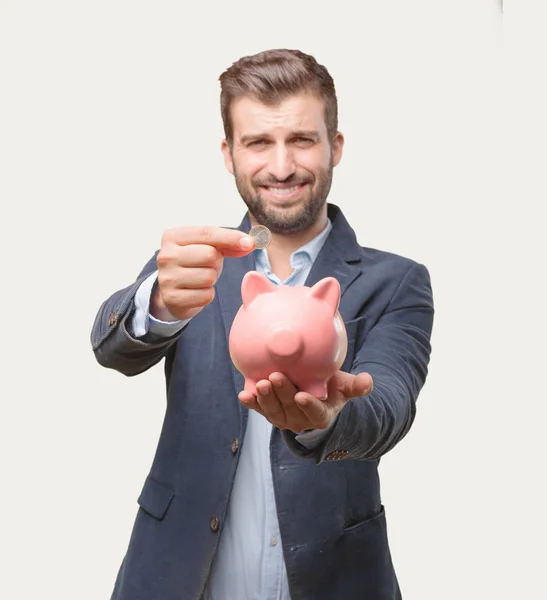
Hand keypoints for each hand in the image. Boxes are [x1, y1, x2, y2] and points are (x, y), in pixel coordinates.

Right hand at [152, 226, 253, 320]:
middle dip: (217, 262)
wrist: (173, 292)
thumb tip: (250, 243)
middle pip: (210, 255)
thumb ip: (228, 243)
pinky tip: (196, 292)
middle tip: (208, 265)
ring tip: (200, 278)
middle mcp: (165, 255)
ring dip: (211, 279)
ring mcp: (167, 278)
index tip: (249, 243)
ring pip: (209, 277)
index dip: (231, 237)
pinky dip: (207, 295)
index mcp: (173, 236)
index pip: (207, 233)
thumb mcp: (207, 247)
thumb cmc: (194, 263)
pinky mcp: (173, 298)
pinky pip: (206, 295)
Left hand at [238, 371, 372, 433]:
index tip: (301, 396)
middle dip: (282, 394)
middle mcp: (301, 420)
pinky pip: (260, 409)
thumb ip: (356, 386)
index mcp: (321, 415)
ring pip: (274, 411)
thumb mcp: (344, 387)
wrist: (314, 394)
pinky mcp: (270, 412)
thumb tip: (369, 381)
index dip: (308, 406)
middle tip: (275, 377)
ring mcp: (284, 418)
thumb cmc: (331, 388)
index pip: (315, 414)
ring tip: (261, 384)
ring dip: (265, 399)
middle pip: (291, 408)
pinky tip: (243, 395)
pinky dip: (251, 403)